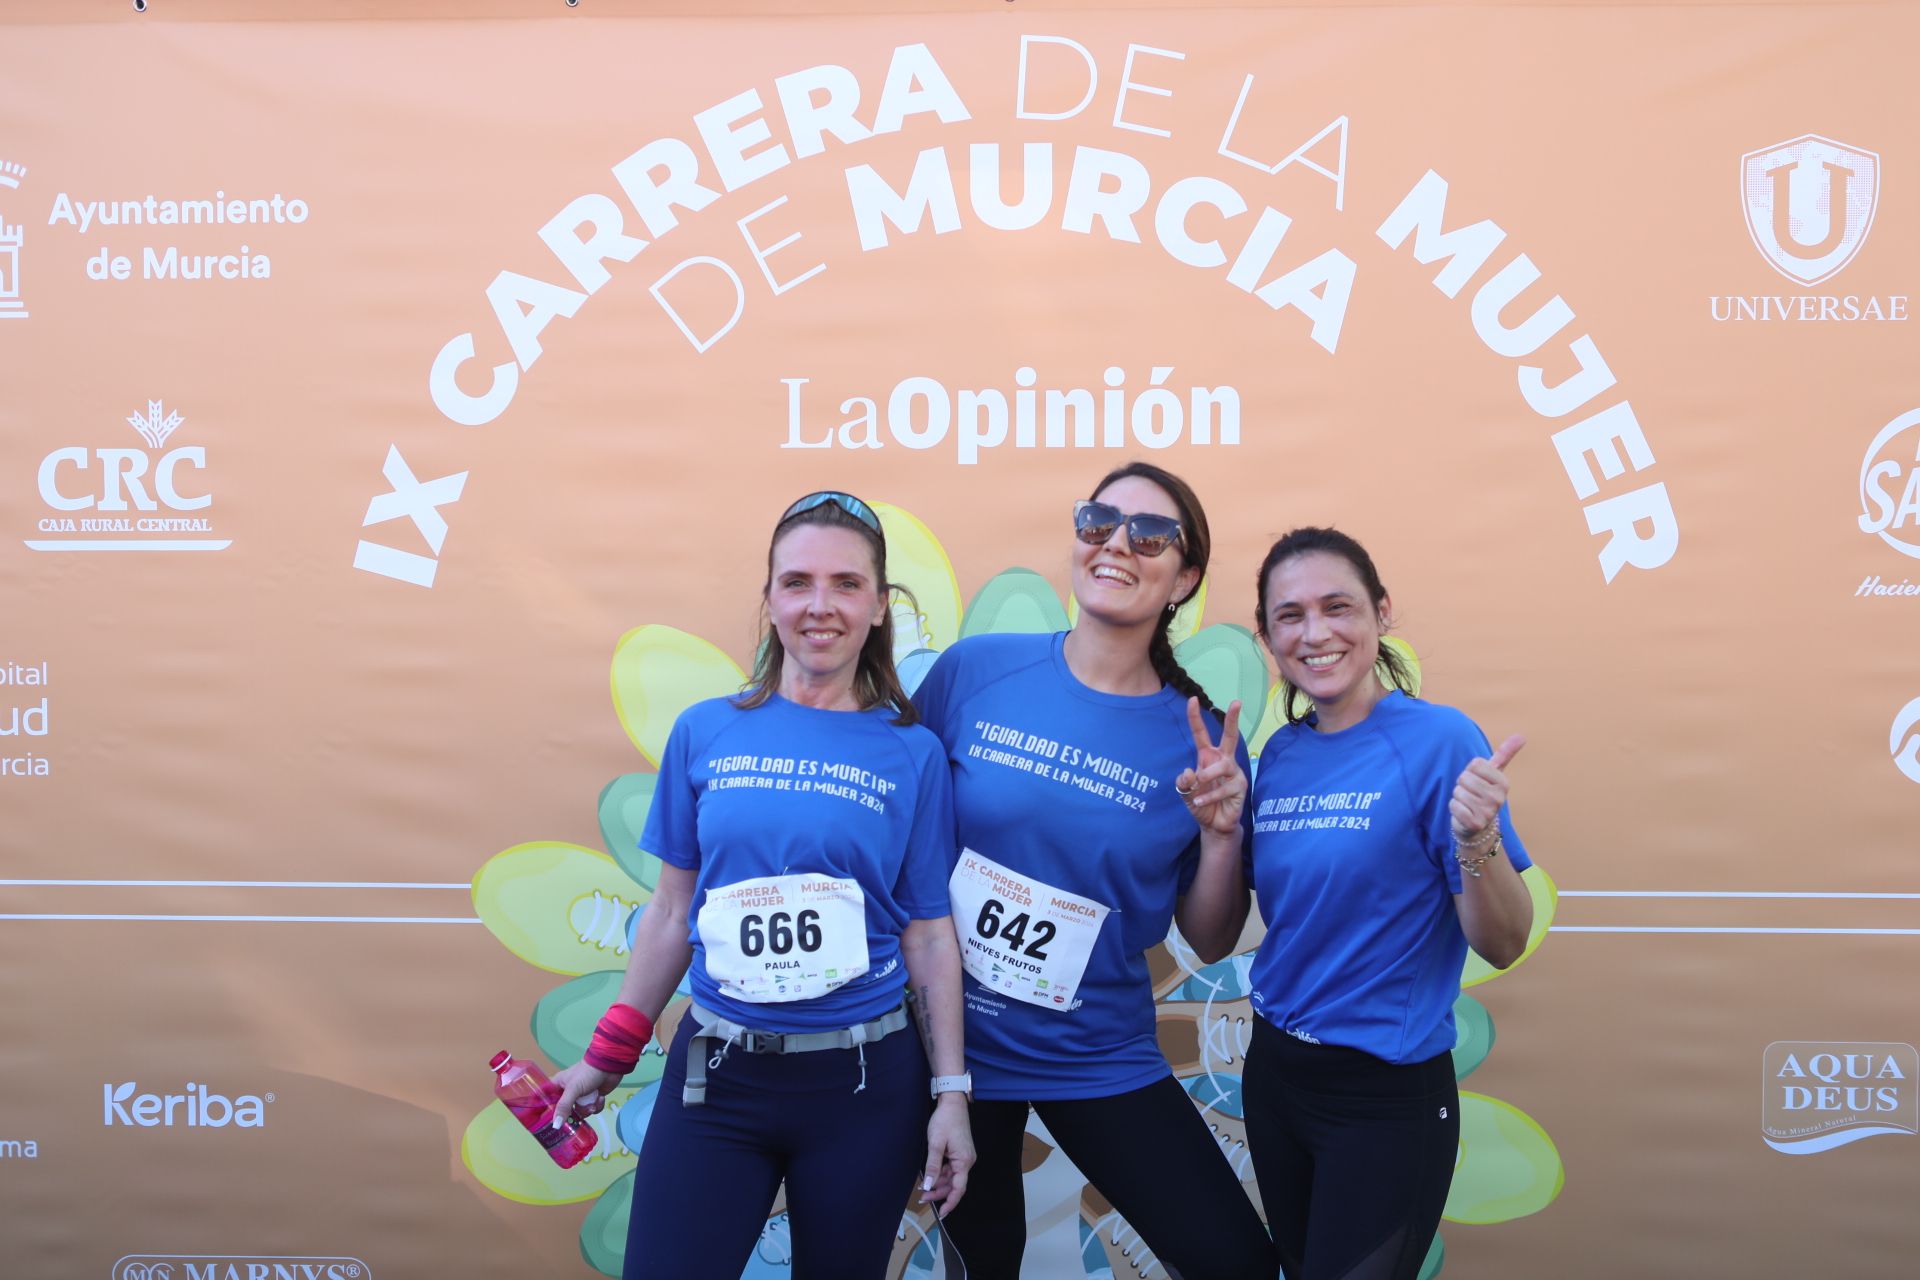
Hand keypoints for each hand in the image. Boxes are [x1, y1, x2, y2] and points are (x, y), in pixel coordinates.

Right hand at [549, 1061, 622, 1127]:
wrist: (610, 1066)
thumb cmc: (587, 1073)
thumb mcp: (573, 1089)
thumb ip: (564, 1107)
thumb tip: (555, 1126)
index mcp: (558, 1085)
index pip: (545, 1099)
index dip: (544, 1110)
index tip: (544, 1122)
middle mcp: (567, 1092)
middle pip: (563, 1111)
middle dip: (572, 1115)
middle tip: (574, 1119)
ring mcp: (580, 1096)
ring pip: (579, 1112)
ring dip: (587, 1109)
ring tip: (592, 1103)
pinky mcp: (592, 1098)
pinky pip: (591, 1109)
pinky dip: (597, 1105)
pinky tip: (600, 1098)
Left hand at [919, 1094, 973, 1217]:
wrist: (952, 1102)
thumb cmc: (945, 1120)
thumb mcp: (936, 1144)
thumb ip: (932, 1166)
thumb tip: (929, 1185)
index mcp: (964, 1161)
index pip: (959, 1188)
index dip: (950, 1202)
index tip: (942, 1214)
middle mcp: (967, 1161)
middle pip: (954, 1184)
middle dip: (939, 1192)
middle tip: (922, 1198)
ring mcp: (963, 1156)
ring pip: (951, 1177)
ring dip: (938, 1183)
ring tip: (923, 1187)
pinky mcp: (959, 1152)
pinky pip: (950, 1168)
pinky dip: (940, 1173)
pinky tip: (929, 1175)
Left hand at [1174, 698, 1244, 835]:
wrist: (1213, 824)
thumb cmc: (1200, 802)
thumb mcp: (1185, 792)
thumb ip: (1183, 782)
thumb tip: (1189, 771)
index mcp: (1207, 756)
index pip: (1201, 734)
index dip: (1195, 717)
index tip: (1192, 699)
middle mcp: (1222, 760)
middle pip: (1230, 736)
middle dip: (1233, 719)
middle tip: (1237, 702)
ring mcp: (1234, 772)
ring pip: (1223, 766)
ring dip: (1209, 774)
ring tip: (1199, 783)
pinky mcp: (1240, 787)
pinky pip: (1225, 788)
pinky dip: (1210, 795)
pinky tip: (1200, 801)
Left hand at [1450, 734, 1524, 840]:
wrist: (1479, 826)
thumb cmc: (1483, 794)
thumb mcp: (1495, 773)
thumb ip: (1505, 754)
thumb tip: (1522, 735)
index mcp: (1503, 783)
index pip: (1475, 764)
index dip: (1471, 771)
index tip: (1478, 781)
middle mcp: (1498, 798)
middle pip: (1464, 777)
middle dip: (1463, 785)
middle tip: (1472, 794)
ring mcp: (1487, 812)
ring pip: (1457, 791)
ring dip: (1458, 797)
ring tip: (1468, 804)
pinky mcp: (1475, 823)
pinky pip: (1454, 805)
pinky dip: (1454, 808)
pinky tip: (1464, 813)